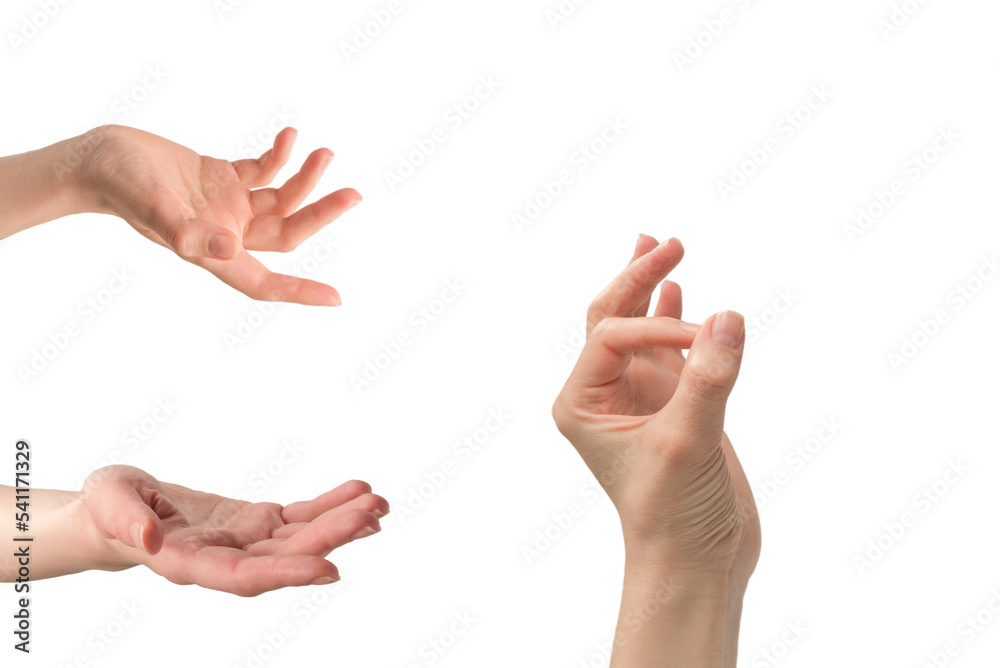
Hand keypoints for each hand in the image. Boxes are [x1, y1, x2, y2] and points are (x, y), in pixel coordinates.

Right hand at [74, 124, 359, 305]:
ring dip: (304, 178)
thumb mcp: (152, 205)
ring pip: (280, 200)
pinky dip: (279, 157)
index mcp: (212, 251)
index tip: (337, 298)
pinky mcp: (223, 179)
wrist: (98, 157)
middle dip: (320, 214)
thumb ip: (186, 231)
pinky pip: (262, 172)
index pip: (264, 281)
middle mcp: (226, 232)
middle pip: (287, 232)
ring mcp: (226, 205)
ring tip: (322, 152)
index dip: (300, 292)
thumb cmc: (119, 183)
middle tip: (353, 193)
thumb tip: (228, 250)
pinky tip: (289, 136)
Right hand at [80, 465, 387, 596]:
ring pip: (300, 538)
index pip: (242, 577)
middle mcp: (225, 560)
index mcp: (188, 563)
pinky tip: (359, 495)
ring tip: (379, 504)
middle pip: (284, 557)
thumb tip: (148, 539)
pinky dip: (330, 506)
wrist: (120, 510)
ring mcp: (246, 543)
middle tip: (371, 514)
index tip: (330, 569)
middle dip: (330, 537)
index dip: (286, 574)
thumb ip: (124, 520)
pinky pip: (300, 517)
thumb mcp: (105, 501)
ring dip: (341, 523)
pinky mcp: (257, 524)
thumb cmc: (107, 506)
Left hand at [551, 235, 759, 665]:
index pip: (612, 335)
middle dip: (637, 276)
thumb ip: (708, 378)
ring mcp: (639, 398)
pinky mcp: (672, 405)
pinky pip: (668, 349)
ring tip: (661, 245)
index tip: (706, 343)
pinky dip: (673, 318)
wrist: (697, 561)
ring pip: (639, 327)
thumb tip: (729, 317)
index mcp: (582, 402)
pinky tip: (678, 290)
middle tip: (668, 242)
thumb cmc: (674, 513)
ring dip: (650, 287)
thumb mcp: (688, 442)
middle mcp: (603, 394)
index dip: (658, 325)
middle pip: (612, 316)